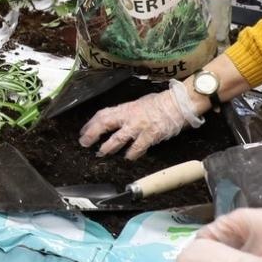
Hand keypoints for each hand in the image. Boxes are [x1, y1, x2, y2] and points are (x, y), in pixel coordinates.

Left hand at [79, 80, 202, 159]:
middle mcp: (129, 117)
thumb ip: (127, 114)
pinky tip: (128, 158)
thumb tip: (116, 121)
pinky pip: (137, 147)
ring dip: (108, 147)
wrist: (178, 104)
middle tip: (84, 143)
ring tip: (102, 153)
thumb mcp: (139, 104)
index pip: (103, 114)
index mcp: (126, 108)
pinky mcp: (150, 136)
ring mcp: (139, 127)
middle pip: (104, 124)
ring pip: (118, 139)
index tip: (83, 132)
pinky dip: (131, 154)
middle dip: (92, 134)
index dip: (91, 123)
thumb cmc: (160, 103)